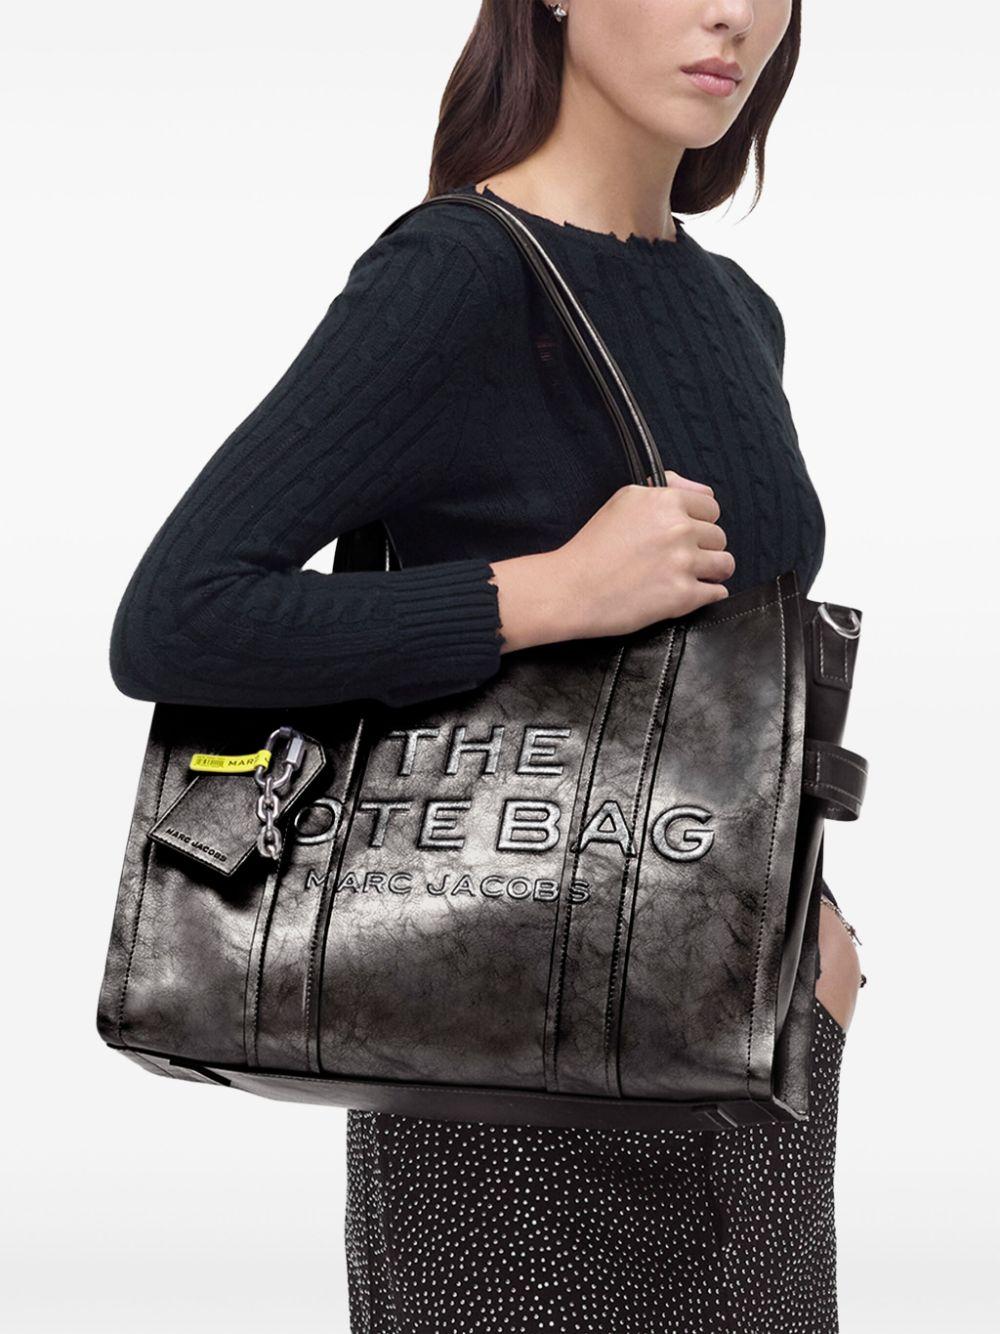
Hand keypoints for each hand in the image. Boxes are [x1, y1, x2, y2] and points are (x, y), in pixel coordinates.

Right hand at [489, 470, 734, 651]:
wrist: (570, 589)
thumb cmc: (593, 546)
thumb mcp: (624, 500)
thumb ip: (668, 488)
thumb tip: (703, 491)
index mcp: (666, 502)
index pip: (711, 507)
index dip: (698, 522)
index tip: (683, 535)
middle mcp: (678, 529)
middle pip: (719, 537)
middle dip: (703, 548)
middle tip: (677, 559)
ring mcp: (683, 563)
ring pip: (725, 564)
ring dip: (711, 572)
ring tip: (686, 577)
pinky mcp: (683, 596)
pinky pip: (717, 593)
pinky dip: (706, 595)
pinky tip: (685, 594)